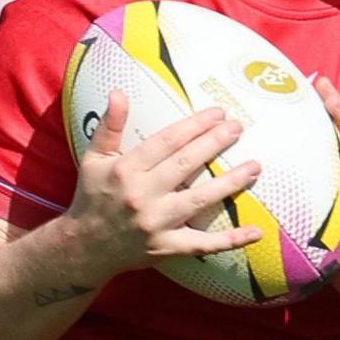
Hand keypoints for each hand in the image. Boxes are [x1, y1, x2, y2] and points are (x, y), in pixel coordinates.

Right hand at [57, 93, 264, 283]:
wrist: (83, 248)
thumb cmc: (92, 196)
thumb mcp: (94, 159)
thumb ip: (109, 126)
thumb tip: (119, 92)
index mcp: (125, 170)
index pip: (166, 142)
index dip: (194, 125)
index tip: (218, 112)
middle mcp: (141, 195)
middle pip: (185, 165)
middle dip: (215, 144)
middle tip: (239, 127)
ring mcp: (155, 224)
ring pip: (199, 200)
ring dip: (230, 184)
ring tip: (256, 167)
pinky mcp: (166, 248)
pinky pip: (203, 245)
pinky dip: (231, 241)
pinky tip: (256, 232)